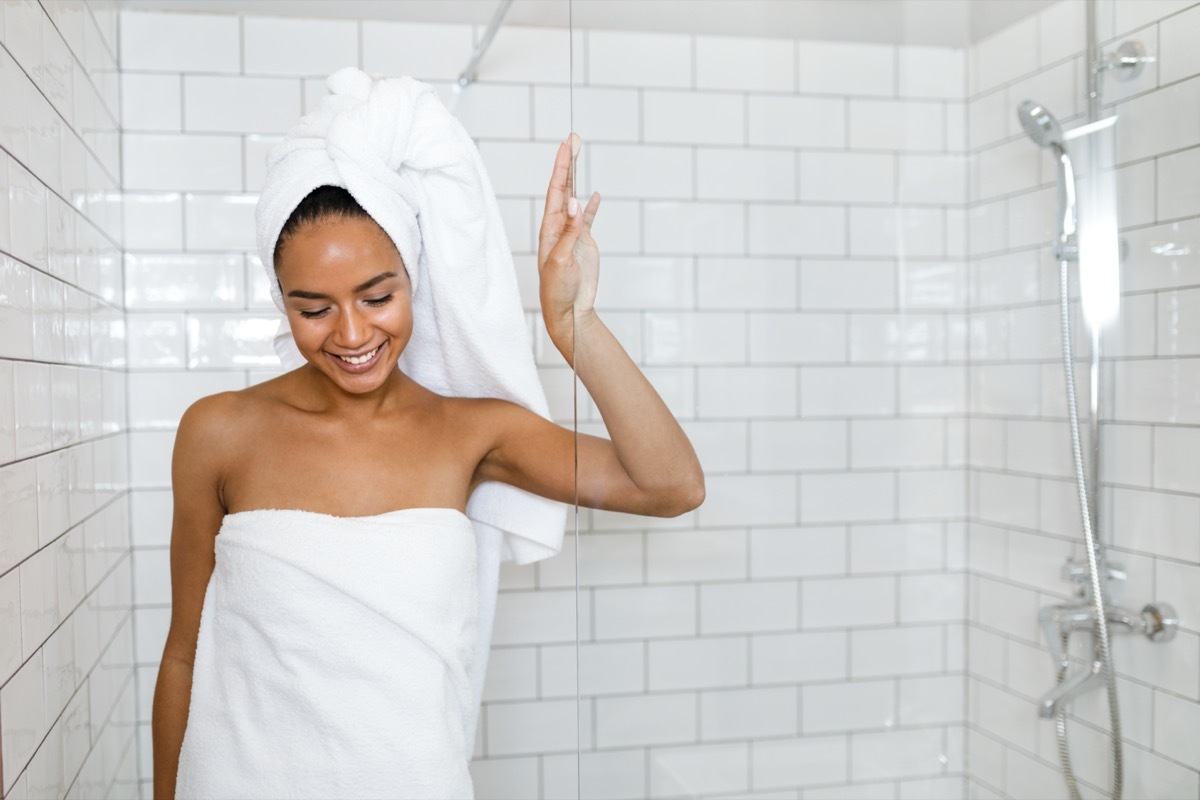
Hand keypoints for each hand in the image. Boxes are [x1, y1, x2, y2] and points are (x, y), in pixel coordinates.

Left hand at [538, 132, 600, 353]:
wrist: (568, 311)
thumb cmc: (558, 289)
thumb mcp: (562, 260)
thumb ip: (570, 232)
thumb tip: (576, 203)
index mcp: (550, 228)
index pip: (556, 190)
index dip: (562, 167)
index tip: (566, 145)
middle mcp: (559, 226)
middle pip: (565, 188)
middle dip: (569, 163)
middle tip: (574, 139)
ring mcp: (572, 234)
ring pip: (576, 200)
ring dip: (578, 178)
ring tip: (580, 156)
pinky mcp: (584, 243)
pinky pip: (588, 219)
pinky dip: (592, 205)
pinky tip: (595, 194)